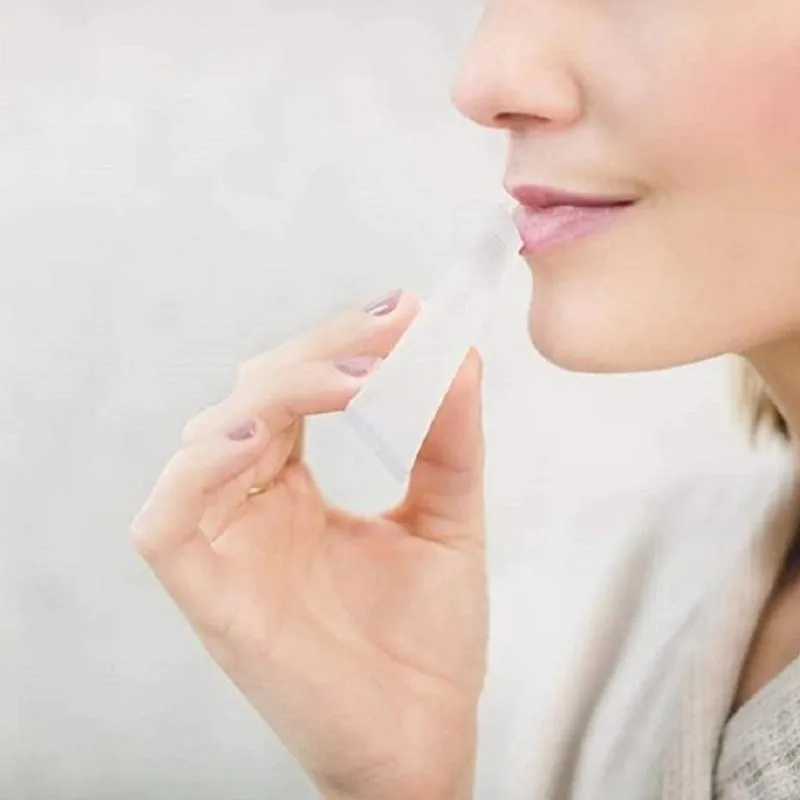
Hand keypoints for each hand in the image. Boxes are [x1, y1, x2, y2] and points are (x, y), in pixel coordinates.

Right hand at [130, 291, 486, 799]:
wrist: (425, 742)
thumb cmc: (428, 642)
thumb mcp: (449, 520)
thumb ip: (450, 442)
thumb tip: (460, 358)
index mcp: (293, 489)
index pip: (295, 391)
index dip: (341, 346)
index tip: (405, 313)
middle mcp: (250, 507)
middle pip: (254, 396)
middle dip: (319, 354)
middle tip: (389, 329)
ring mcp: (224, 548)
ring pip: (209, 438)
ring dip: (278, 393)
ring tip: (354, 379)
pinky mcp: (206, 595)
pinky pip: (167, 518)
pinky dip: (203, 466)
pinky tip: (264, 433)